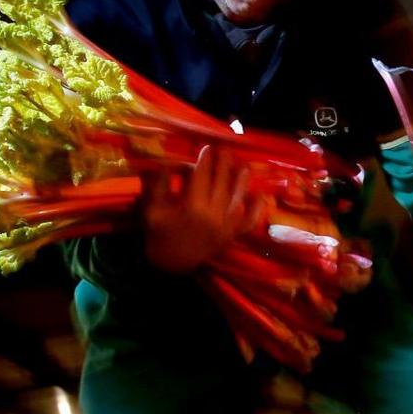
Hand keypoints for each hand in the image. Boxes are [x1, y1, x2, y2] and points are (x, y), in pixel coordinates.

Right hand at [141, 145, 251, 273]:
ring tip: (243, 166)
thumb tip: (168, 164)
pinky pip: (248, 222)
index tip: (207, 148)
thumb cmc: (159, 235)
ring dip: (241, 181)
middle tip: (225, 149)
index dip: (205, 161)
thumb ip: (159, 187)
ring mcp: (225, 227)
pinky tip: (259, 195)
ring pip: (237, 199)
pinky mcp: (231, 236)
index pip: (201, 177)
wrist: (171, 265)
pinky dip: (256, 210)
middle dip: (223, 165)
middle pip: (221, 184)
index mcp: (192, 208)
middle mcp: (213, 215)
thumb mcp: (152, 210)